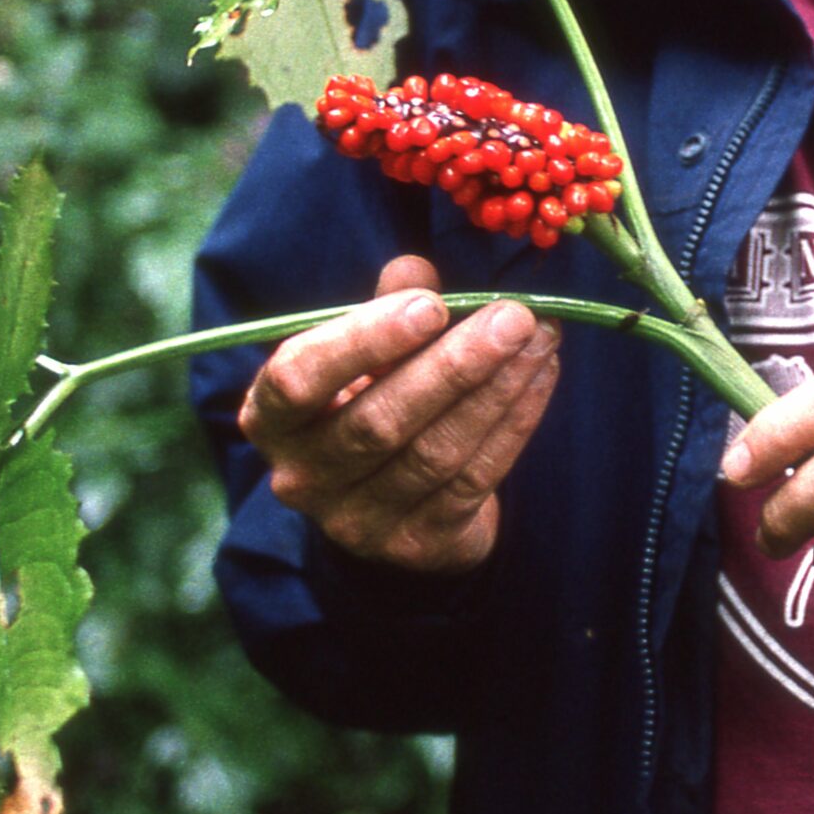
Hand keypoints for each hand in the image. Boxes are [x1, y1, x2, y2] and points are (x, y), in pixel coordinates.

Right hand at [237, 256, 559, 573]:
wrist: (389, 504)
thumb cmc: (368, 401)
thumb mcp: (362, 353)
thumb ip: (385, 308)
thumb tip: (415, 269)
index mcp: (272, 419)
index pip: (300, 380)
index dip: (365, 340)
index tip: (431, 305)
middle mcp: (303, 477)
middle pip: (380, 422)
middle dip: (454, 365)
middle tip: (513, 317)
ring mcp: (358, 521)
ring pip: (436, 452)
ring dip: (498, 390)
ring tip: (540, 339)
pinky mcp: (416, 544)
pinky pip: (474, 479)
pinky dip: (514, 423)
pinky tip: (540, 377)